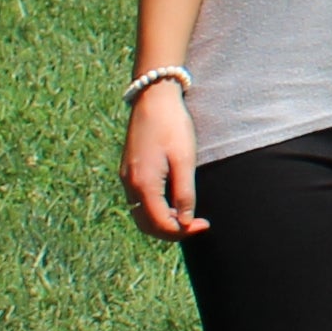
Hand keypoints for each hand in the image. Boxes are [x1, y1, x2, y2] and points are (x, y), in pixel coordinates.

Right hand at [123, 83, 203, 238]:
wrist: (153, 99)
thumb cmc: (172, 126)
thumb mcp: (185, 160)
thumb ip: (185, 193)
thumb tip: (186, 221)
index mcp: (143, 185)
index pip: (160, 224)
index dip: (183, 231)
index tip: (205, 225)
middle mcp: (130, 185)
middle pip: (147, 224)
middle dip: (172, 231)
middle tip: (198, 224)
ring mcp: (126, 178)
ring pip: (141, 215)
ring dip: (163, 221)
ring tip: (188, 214)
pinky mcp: (129, 171)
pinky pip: (139, 201)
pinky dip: (155, 210)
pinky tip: (174, 202)